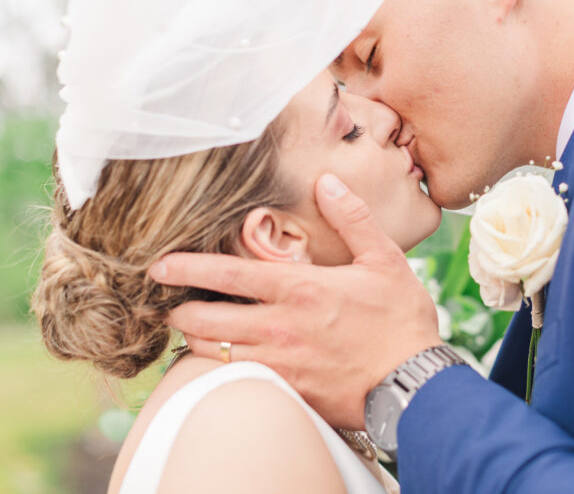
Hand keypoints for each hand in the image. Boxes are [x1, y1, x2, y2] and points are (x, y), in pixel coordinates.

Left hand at [149, 173, 442, 428]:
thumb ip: (352, 218)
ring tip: (189, 332)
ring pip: (213, 355)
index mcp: (300, 288)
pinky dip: (217, 370)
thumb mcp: (385, 259)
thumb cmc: (401, 321)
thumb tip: (326, 182)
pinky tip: (219, 363)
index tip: (158, 265)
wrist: (415, 384)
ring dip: (194, 342)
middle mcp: (281, 326)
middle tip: (167, 306)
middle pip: (206, 320)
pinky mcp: (286, 391)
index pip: (228, 274)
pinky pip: (234, 380)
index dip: (187, 268)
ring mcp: (280, 363)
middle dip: (177, 312)